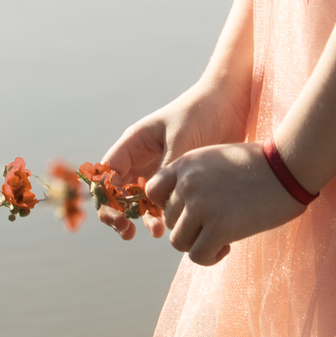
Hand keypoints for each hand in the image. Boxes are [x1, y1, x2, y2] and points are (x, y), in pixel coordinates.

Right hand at [99, 81, 248, 240]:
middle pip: (117, 192)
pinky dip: (161, 217)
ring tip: (157, 231)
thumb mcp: (181, 137)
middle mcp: (141, 159)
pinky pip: (161, 204)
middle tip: (126, 230)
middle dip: (117, 213)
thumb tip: (153, 198)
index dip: (104, 195)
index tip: (116, 213)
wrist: (231, 104)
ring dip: (142, 219)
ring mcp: (158, 172)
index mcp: (134, 143)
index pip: (106, 173)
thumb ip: (166, 167)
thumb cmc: (202, 111)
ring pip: (139, 202)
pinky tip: (169, 226)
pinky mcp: (177, 182)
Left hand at [146, 143, 305, 265]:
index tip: (190, 211)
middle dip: (189, 227)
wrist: (288, 167)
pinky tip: (227, 247)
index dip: (169, 206)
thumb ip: (195, 178)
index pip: (153, 192)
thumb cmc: (259, 164)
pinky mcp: (219, 227)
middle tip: (214, 225)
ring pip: (179, 242)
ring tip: (221, 238)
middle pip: (168, 220)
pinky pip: (198, 256)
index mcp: (185, 164)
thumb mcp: (217, 159)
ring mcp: (201, 206)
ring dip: (198, 244)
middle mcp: (187, 184)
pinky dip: (210, 257)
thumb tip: (182, 209)